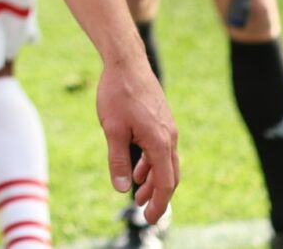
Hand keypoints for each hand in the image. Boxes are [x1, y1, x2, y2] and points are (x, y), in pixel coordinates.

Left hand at [98, 59, 178, 222]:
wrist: (127, 62)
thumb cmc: (118, 93)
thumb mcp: (112, 130)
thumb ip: (118, 161)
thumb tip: (122, 189)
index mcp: (160, 142)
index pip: (165, 183)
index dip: (159, 204)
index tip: (149, 219)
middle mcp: (169, 136)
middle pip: (170, 175)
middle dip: (159, 196)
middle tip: (146, 212)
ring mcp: (167, 128)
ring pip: (165, 162)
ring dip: (154, 180)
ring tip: (139, 194)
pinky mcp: (161, 120)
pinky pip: (161, 149)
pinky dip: (152, 164)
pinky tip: (139, 170)